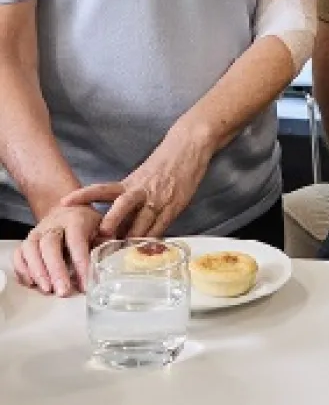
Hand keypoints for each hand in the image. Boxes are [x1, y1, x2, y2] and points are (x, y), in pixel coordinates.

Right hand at [12, 204, 101, 295]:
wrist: (68, 209)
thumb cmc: (88, 223)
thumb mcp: (102, 227)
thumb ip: (104, 244)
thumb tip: (105, 266)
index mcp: (76, 219)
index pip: (76, 241)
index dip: (80, 263)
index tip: (85, 283)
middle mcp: (53, 224)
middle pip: (50, 245)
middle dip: (56, 270)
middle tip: (63, 291)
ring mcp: (37, 231)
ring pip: (31, 249)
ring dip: (38, 272)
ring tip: (48, 290)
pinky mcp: (27, 241)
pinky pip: (19, 255)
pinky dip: (23, 270)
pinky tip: (33, 283)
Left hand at [61, 128, 212, 238]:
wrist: (188, 148)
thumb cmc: (162, 166)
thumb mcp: (140, 179)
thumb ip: (127, 202)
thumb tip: (112, 231)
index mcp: (129, 183)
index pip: (102, 189)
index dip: (83, 195)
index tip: (64, 202)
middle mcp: (141, 191)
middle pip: (123, 205)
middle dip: (112, 222)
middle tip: (104, 235)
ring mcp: (158, 199)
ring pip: (142, 222)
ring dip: (131, 240)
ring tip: (121, 255)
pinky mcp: (174, 206)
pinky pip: (160, 227)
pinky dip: (152, 240)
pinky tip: (145, 250)